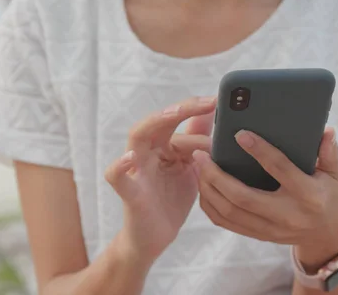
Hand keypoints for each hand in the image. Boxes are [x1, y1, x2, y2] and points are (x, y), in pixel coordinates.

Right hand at [104, 97, 215, 263]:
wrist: (156, 237)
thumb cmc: (172, 199)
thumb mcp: (192, 168)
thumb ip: (198, 142)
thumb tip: (214, 114)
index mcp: (165, 145)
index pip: (180, 121)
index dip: (198, 111)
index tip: (219, 101)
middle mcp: (148, 151)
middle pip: (158, 121)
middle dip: (181, 109)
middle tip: (206, 102)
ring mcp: (137, 170)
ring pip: (137, 137)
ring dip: (155, 122)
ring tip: (174, 113)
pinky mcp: (130, 193)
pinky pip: (117, 177)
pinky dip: (120, 166)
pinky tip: (130, 158)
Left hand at [193, 128, 337, 270]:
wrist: (328, 235)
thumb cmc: (329, 195)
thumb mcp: (335, 174)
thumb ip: (329, 152)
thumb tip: (326, 131)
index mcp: (308, 195)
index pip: (280, 170)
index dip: (260, 151)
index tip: (239, 134)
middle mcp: (287, 215)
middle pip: (243, 198)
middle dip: (217, 175)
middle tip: (201, 154)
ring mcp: (271, 229)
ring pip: (230, 212)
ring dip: (208, 189)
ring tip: (197, 166)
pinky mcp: (259, 235)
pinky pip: (227, 223)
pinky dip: (211, 205)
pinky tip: (203, 186)